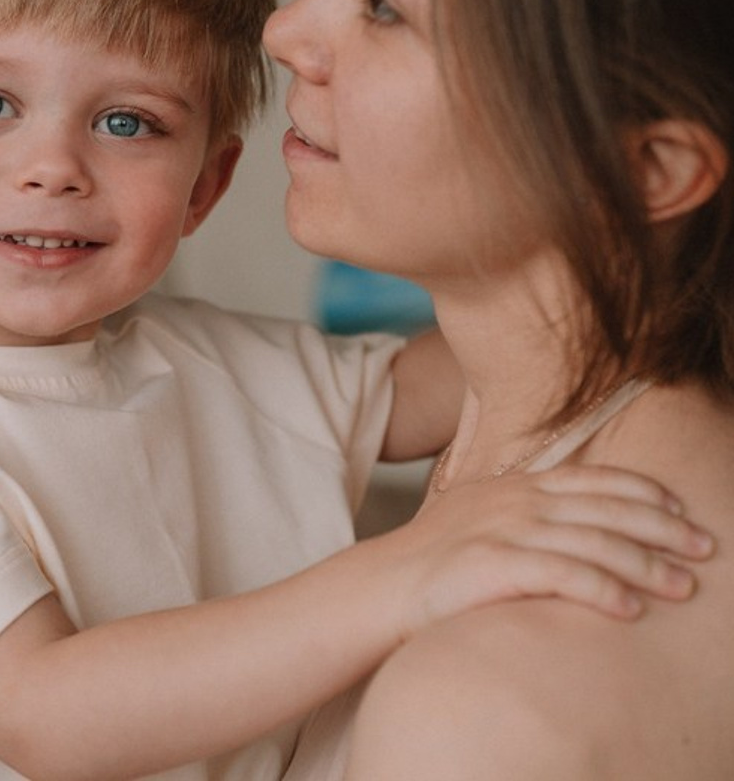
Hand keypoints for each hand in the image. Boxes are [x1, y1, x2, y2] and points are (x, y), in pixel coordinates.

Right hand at [385, 464, 713, 633]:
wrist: (386, 583)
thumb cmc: (437, 556)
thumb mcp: (482, 514)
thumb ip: (526, 508)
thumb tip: (574, 515)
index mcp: (517, 484)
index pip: (592, 479)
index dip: (641, 491)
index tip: (680, 509)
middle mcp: (516, 500)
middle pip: (605, 508)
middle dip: (663, 528)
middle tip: (705, 547)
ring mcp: (505, 529)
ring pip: (594, 542)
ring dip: (646, 565)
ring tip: (683, 587)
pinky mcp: (494, 564)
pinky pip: (562, 575)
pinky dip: (602, 590)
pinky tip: (630, 608)